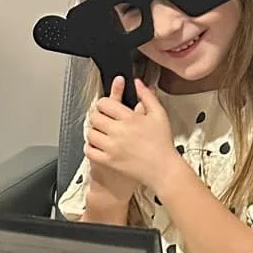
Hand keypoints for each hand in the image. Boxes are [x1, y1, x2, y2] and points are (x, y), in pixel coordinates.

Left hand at [85, 78, 176, 193]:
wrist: (163, 169)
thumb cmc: (162, 143)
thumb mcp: (159, 114)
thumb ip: (147, 96)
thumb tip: (137, 82)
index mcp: (130, 118)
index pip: (105, 104)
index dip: (103, 103)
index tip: (106, 106)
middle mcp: (119, 132)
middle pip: (95, 117)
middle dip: (96, 115)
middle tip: (101, 117)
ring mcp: (112, 147)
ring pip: (90, 133)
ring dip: (93, 130)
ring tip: (100, 131)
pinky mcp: (109, 161)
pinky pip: (90, 151)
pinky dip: (90, 146)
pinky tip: (97, 144)